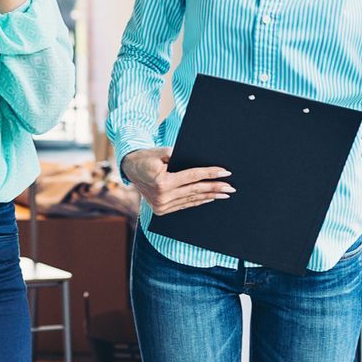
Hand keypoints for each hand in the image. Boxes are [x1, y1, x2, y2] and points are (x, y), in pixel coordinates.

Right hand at [120, 147, 234, 214]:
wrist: (130, 168)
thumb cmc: (147, 157)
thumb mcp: (161, 151)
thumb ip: (180, 156)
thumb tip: (201, 161)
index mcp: (162, 182)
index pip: (192, 176)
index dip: (210, 174)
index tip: (225, 172)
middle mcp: (162, 197)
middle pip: (195, 190)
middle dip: (215, 188)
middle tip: (231, 187)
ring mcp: (161, 206)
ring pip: (191, 199)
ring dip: (209, 196)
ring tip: (224, 194)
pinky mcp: (161, 210)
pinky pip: (184, 205)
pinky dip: (198, 201)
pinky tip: (209, 198)